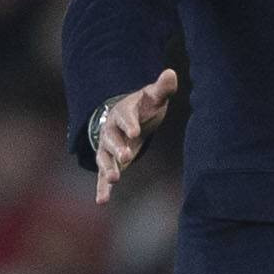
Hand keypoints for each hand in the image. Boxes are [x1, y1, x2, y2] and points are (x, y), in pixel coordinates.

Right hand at [94, 68, 179, 204]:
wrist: (127, 118)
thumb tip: (172, 73)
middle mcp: (111, 131)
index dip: (130, 123)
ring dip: (108, 167)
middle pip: (112, 139)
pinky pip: (103, 175)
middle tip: (126, 156)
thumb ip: (161, 88)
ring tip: (114, 179)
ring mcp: (108, 148)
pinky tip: (102, 200)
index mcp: (123, 113)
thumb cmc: (143, 107)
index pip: (125, 117)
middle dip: (118, 148)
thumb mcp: (152, 98)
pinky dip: (102, 187)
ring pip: (105, 158)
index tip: (135, 131)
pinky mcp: (110, 161)